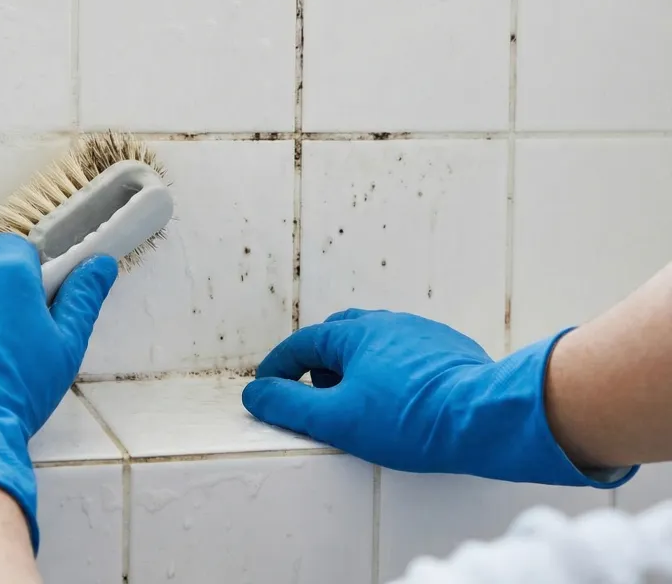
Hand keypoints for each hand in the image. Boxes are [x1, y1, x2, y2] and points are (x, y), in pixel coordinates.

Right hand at [242, 309, 632, 486]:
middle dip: (318, 363)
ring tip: (359, 400)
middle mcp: (385, 323)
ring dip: (357, 366)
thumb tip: (255, 393)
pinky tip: (402, 400)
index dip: (278, 368)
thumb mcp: (337, 419)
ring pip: (375, 343)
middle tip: (315, 393)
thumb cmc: (411, 419)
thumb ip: (289, 405)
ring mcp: (421, 333)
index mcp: (353, 334)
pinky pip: (409, 354)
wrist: (488, 416)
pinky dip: (392, 371)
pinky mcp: (451, 350)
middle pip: (338, 337)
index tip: (267, 388)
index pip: (301, 345)